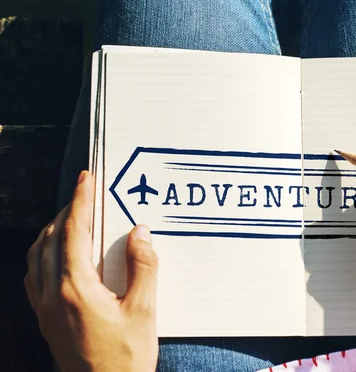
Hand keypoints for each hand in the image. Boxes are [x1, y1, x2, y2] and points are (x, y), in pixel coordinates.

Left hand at [24, 170, 158, 371]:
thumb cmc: (125, 359)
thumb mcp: (144, 311)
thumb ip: (144, 267)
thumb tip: (140, 232)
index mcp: (75, 289)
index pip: (73, 233)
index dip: (80, 201)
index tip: (86, 178)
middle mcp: (52, 295)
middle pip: (51, 238)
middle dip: (68, 209)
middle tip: (86, 191)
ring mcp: (43, 309)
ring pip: (37, 255)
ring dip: (54, 229)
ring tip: (73, 215)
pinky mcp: (44, 320)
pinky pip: (34, 274)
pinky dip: (44, 251)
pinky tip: (58, 253)